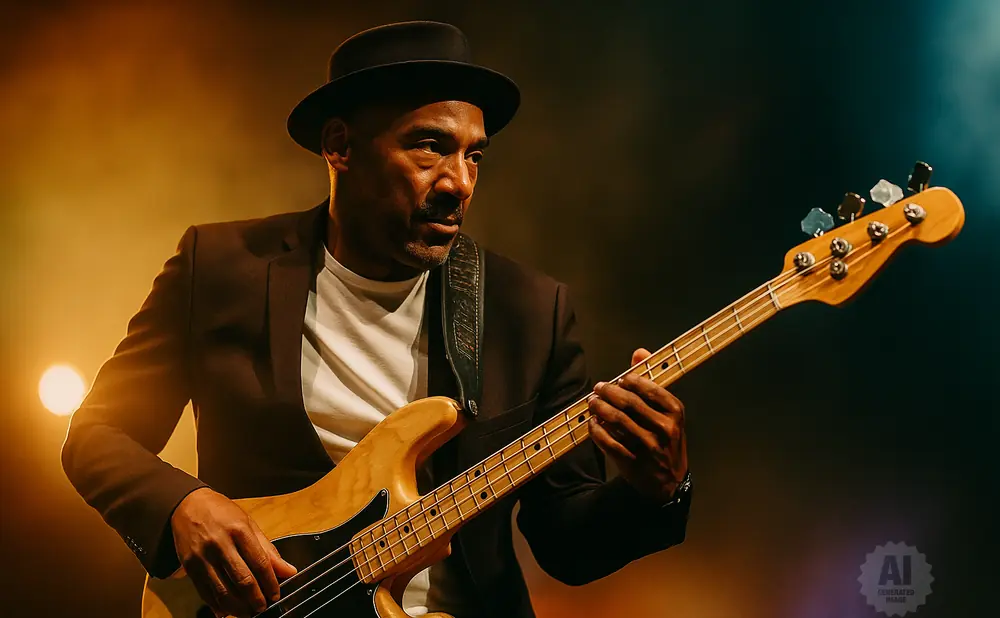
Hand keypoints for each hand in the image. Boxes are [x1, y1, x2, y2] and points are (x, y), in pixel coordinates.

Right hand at [171, 487, 296, 616]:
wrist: (187, 505)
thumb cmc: (221, 512)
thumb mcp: (248, 524)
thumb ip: (268, 549)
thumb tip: (288, 570)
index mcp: (239, 530)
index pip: (260, 563)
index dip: (271, 583)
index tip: (275, 594)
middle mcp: (220, 543)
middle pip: (242, 579)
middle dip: (256, 599)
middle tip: (263, 607)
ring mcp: (203, 556)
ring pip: (223, 591)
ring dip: (238, 607)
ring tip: (248, 612)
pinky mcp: (189, 566)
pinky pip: (205, 592)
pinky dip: (217, 605)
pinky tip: (226, 610)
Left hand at [587, 347, 687, 503]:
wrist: (668, 483)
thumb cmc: (666, 441)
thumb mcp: (668, 413)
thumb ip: (652, 382)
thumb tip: (639, 352)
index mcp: (675, 413)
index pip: (650, 388)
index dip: (630, 380)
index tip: (620, 379)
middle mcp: (664, 429)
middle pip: (629, 402)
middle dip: (609, 392)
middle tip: (598, 388)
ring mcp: (647, 447)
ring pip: (616, 420)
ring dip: (599, 408)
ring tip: (592, 403)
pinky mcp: (631, 462)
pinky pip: (607, 441)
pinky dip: (596, 430)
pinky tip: (592, 423)